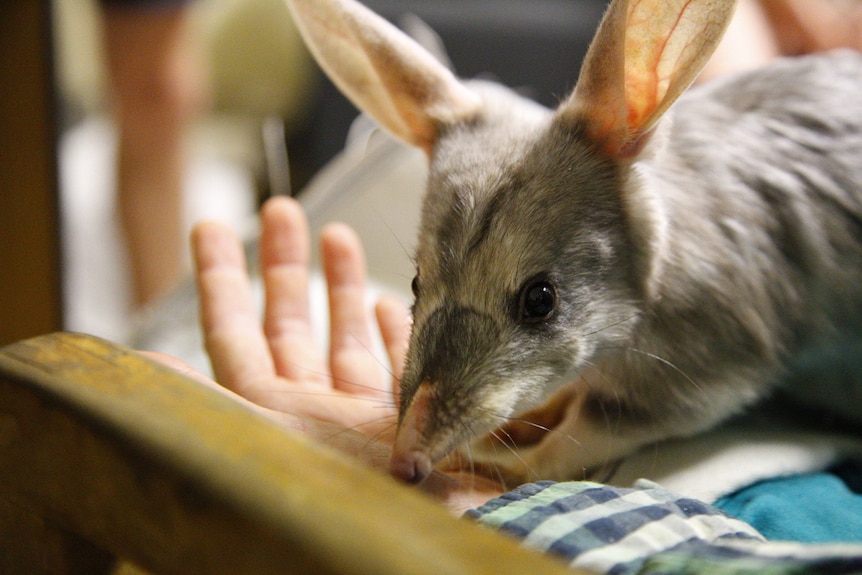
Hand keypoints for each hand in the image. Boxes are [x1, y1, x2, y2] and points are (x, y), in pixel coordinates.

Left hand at [185, 197, 503, 512]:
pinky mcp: (408, 420)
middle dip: (282, 264)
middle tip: (281, 208)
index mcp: (268, 411)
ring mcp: (360, 415)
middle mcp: (310, 409)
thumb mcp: (260, 441)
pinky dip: (393, 333)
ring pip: (345, 336)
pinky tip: (388, 303)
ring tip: (337, 233)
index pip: (233, 332)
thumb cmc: (342, 496)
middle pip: (288, 323)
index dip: (219, 278)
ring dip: (341, 285)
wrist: (421, 531)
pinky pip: (398, 365)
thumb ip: (204, 403)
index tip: (211, 228)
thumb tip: (139, 366)